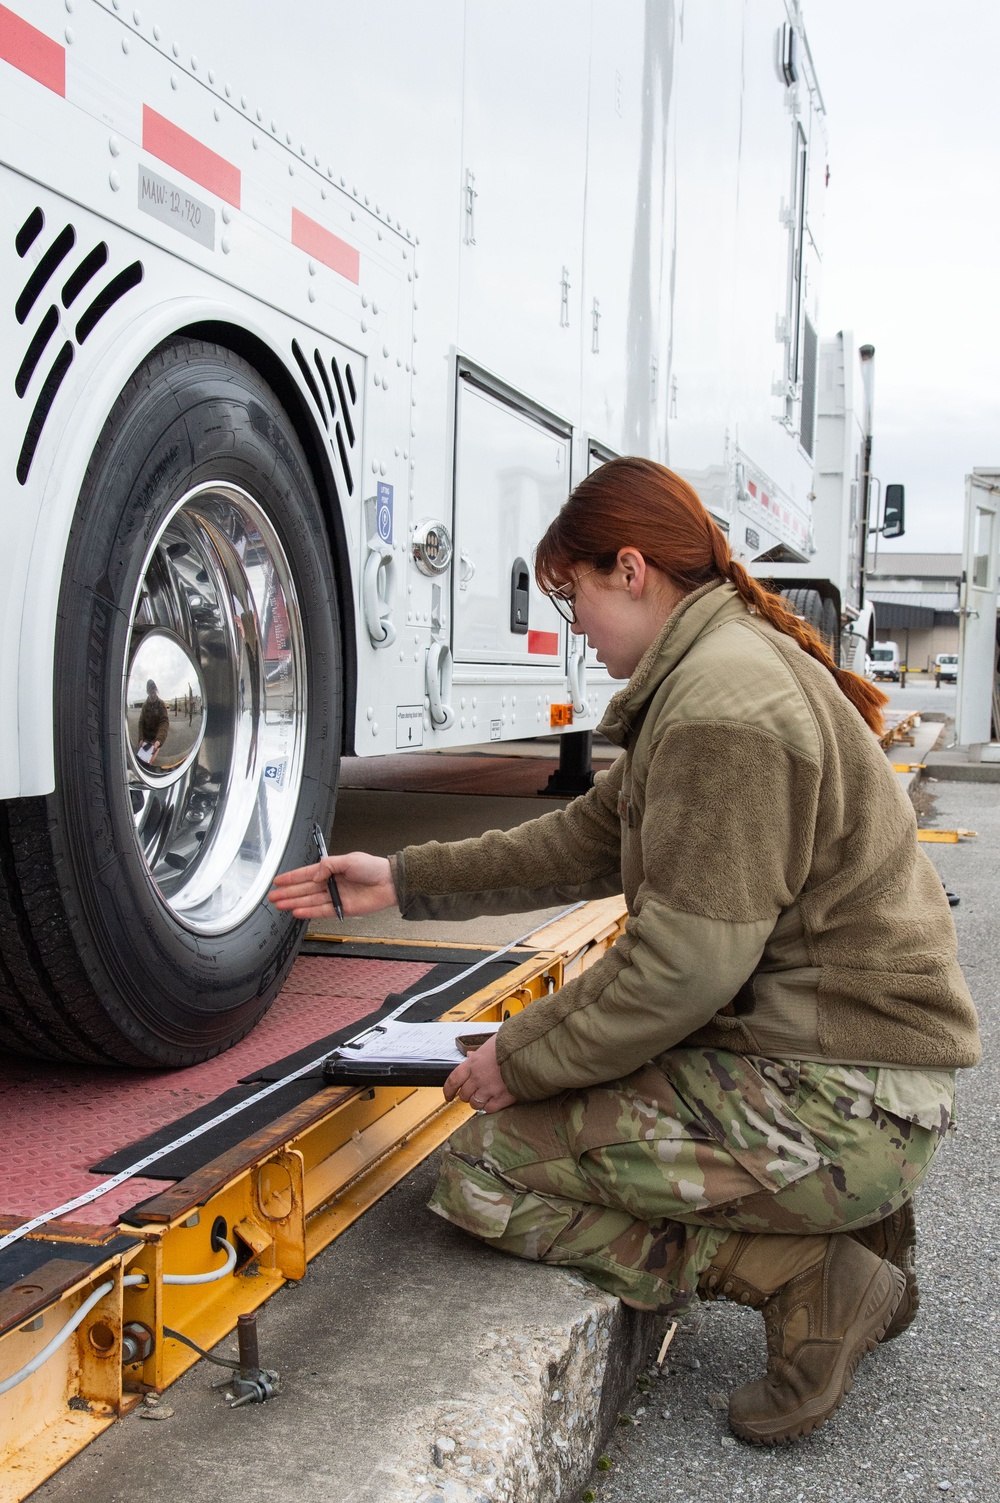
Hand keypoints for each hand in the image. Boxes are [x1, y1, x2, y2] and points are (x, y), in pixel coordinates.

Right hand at [268, 850, 396, 919]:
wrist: (389, 882)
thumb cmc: (373, 868)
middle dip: (288, 892)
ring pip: (310, 901)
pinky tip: (297, 911)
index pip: (306, 874)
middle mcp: (331, 883)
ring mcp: (335, 896)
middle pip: (305, 889)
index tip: (277, 881)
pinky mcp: (342, 908)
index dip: (291, 878)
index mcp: (331, 869)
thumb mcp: (348, 860)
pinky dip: (309, 912)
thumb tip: (314, 875)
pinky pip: (322, 911)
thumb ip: (328, 866)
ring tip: (280, 905)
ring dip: (295, 903)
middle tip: (273, 896)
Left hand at [443, 1034, 515, 1113]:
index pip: (453, 1080)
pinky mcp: (502, 1098)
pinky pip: (489, 1109)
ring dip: (478, 1101)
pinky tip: (496, 1099)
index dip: (448, 1090)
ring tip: (486, 1095)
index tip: (448, 1096)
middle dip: (467, 1095)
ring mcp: (489, 1089)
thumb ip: (478, 1054)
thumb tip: (470, 1056)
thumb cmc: (511, 1045)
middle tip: (474, 1092)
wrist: (529, 1051)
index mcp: (473, 1063)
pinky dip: (490, 1106)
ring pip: (475, 1104)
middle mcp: (478, 1078)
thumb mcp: (490, 1045)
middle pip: (464, 1095)